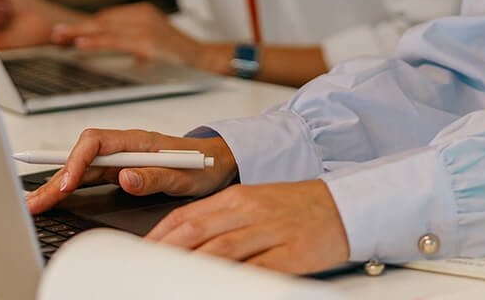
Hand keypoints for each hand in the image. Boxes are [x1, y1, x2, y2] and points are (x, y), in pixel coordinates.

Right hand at [25, 128, 235, 214]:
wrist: (215, 161)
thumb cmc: (201, 164)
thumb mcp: (184, 175)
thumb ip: (155, 176)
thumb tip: (126, 178)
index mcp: (137, 140)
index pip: (95, 143)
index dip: (76, 162)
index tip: (66, 185)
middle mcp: (124, 146)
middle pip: (80, 156)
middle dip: (55, 177)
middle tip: (34, 200)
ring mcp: (120, 157)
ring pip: (80, 167)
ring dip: (57, 183)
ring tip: (35, 202)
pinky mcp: (119, 169)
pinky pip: (88, 176)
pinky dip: (69, 186)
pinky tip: (55, 195)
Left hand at [51, 3, 209, 67]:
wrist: (204, 59)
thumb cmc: (178, 54)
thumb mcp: (152, 40)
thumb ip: (131, 39)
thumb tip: (105, 44)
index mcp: (142, 13)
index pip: (107, 17)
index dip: (85, 24)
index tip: (67, 31)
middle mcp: (142, 15)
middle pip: (102, 20)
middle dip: (77, 26)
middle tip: (56, 32)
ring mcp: (145, 27)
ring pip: (105, 27)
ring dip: (80, 32)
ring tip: (61, 37)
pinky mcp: (147, 41)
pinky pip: (115, 40)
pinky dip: (96, 42)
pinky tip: (81, 45)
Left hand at [147, 179, 349, 273]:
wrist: (342, 207)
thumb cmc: (296, 208)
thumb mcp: (254, 205)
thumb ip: (221, 220)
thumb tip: (185, 242)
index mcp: (237, 197)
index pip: (186, 216)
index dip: (159, 237)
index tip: (141, 253)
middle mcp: (250, 211)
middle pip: (197, 232)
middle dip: (167, 254)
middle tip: (147, 272)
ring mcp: (270, 231)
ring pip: (221, 250)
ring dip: (193, 267)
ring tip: (173, 283)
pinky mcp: (291, 253)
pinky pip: (257, 269)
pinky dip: (236, 279)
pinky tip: (221, 287)